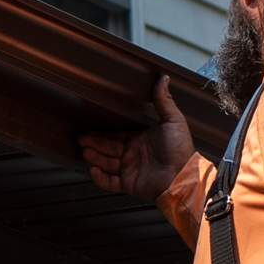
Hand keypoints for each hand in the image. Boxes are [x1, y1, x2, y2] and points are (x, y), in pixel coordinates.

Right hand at [79, 75, 193, 202]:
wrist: (181, 176)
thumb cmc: (180, 149)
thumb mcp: (173, 120)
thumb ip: (164, 100)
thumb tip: (164, 78)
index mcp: (141, 139)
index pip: (117, 135)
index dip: (103, 133)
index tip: (89, 129)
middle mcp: (134, 154)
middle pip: (108, 148)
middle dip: (94, 144)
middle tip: (81, 139)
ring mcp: (131, 170)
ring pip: (106, 163)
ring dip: (95, 157)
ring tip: (85, 151)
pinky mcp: (129, 185)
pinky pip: (111, 183)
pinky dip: (101, 178)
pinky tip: (93, 170)